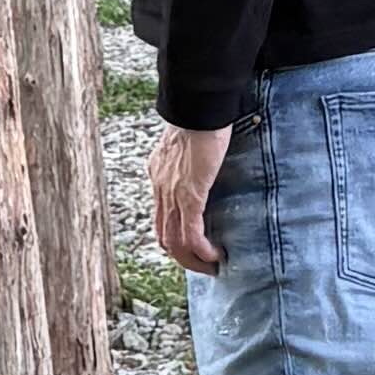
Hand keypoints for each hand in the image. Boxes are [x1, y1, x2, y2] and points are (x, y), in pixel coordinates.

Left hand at [150, 120, 232, 274]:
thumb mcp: (190, 141)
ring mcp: (173, 194)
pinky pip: (191, 235)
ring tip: (212, 266)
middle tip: (205, 264)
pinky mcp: (190, 196)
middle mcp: (161, 188)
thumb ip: (191, 155)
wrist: (198, 108)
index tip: (195, 245)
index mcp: (159, 175)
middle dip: (184, 257)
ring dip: (193, 260)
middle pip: (164, 236)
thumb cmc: (200, 118)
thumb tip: (205, 155)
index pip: (160, 216)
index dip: (176, 236)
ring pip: (175, 242)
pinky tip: (215, 255)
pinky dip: (202, 251)